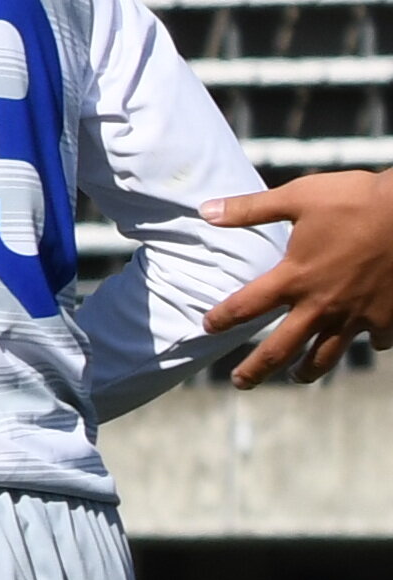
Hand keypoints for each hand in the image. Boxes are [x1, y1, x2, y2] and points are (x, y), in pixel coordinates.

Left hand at [199, 168, 392, 383]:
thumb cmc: (355, 200)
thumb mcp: (297, 197)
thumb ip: (250, 209)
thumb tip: (205, 211)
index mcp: (295, 278)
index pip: (245, 307)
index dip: (222, 319)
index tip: (208, 327)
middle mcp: (322, 305)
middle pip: (280, 349)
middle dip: (256, 369)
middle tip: (241, 382)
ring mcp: (356, 316)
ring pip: (326, 356)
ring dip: (308, 370)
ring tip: (297, 376)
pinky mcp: (388, 318)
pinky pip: (375, 341)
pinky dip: (368, 344)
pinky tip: (365, 342)